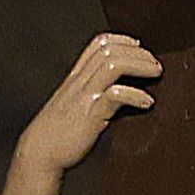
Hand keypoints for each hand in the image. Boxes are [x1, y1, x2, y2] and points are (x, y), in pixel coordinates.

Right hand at [18, 32, 160, 185]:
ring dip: (140, 65)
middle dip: (137, 52)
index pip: (97, 45)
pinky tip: (147, 102)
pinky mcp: (90, 114)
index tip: (138, 45)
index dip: (121, 40)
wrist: (38, 154)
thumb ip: (90, 97)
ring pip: (113, 65)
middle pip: (110, 50)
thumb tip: (116, 96)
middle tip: (155, 63)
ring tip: (156, 74)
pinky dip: (136, 95)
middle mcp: (79, 82)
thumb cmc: (56, 135)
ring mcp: (84, 97)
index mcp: (75, 79)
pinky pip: (115, 95)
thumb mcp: (72, 107)